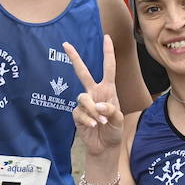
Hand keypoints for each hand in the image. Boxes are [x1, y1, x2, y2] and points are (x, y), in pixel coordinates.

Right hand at [63, 34, 121, 158]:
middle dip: (74, 58)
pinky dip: (88, 120)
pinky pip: (79, 113)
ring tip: (101, 122)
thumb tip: (98, 104)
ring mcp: (84, 103)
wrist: (105, 146)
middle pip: (82, 72)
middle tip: (66, 44)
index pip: (108, 68)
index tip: (107, 37)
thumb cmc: (114, 130)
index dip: (108, 53)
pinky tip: (94, 126)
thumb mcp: (119, 120)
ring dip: (93, 110)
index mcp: (108, 89)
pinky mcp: (77, 114)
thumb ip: (111, 110)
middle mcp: (94, 93)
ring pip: (82, 97)